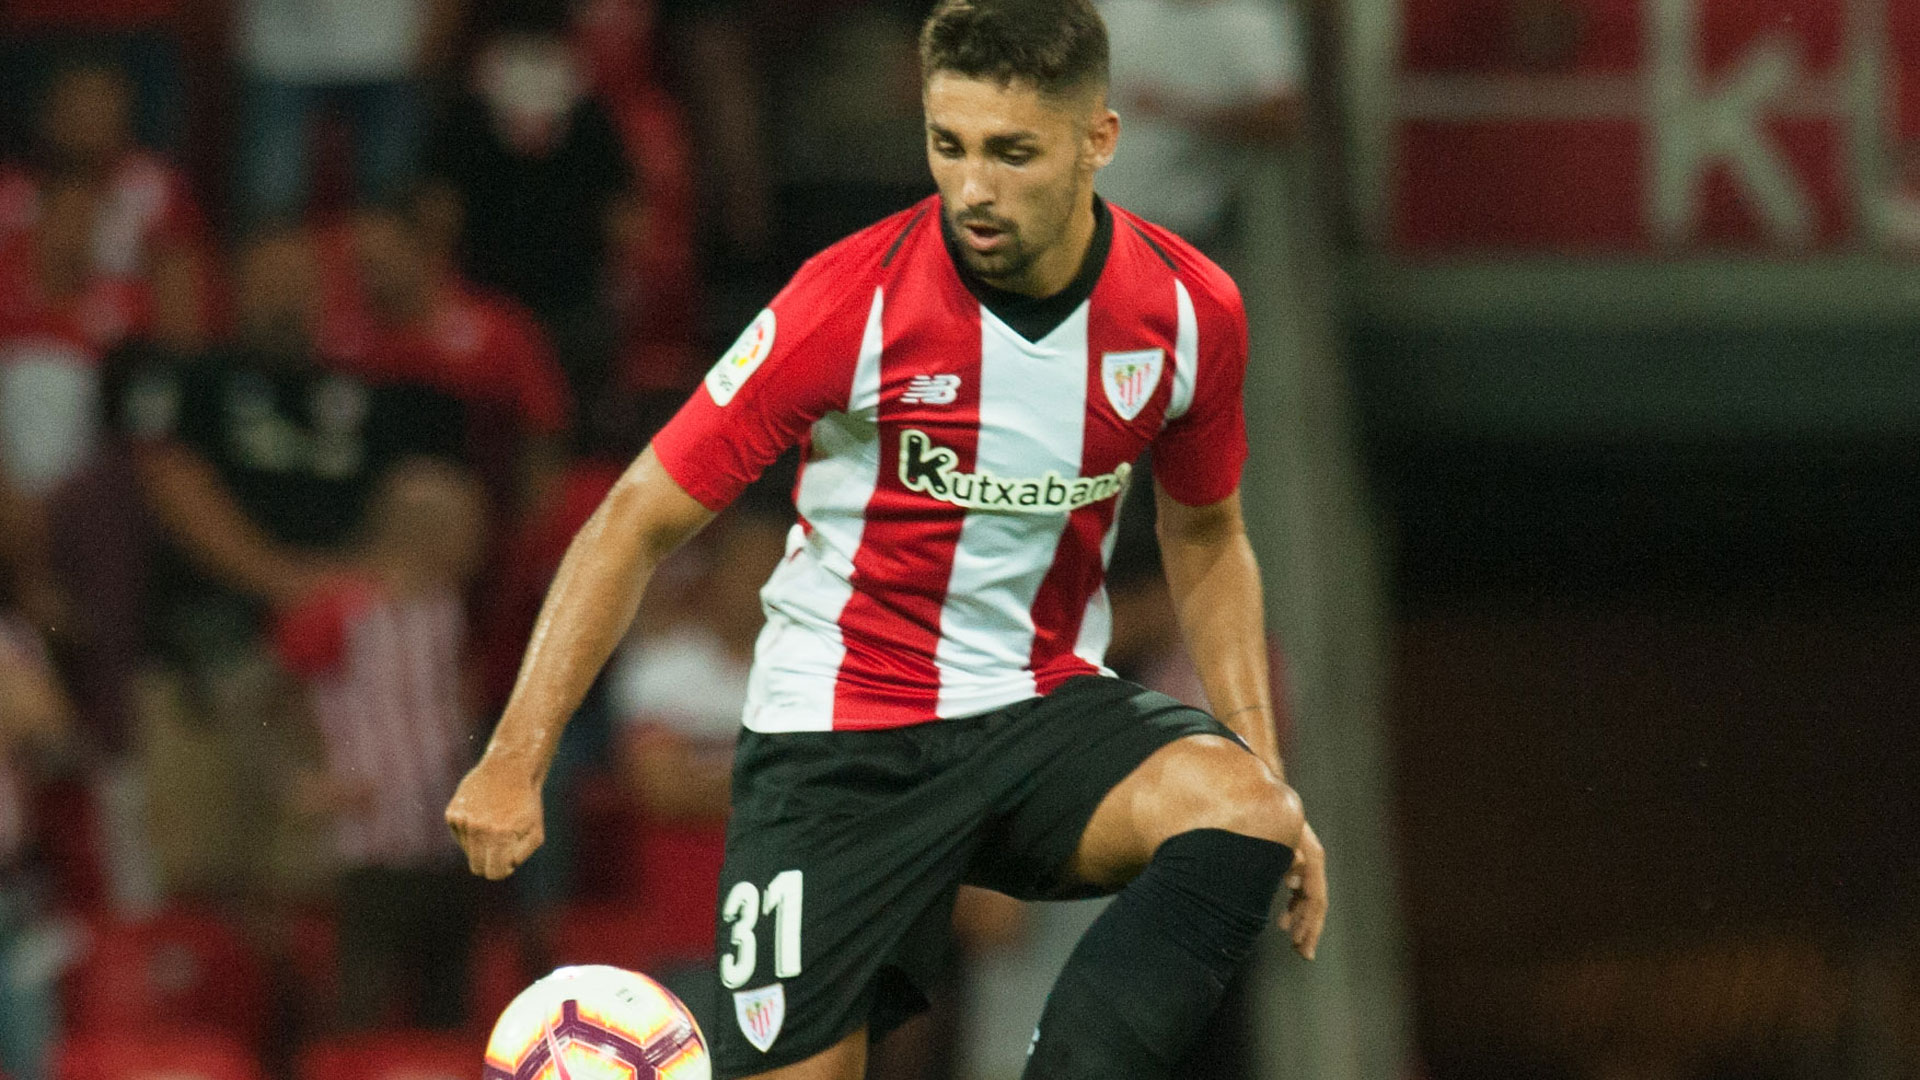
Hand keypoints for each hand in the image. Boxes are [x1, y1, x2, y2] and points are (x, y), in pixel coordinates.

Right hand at [445, 754, 545, 879]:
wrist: (509, 768)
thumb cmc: (526, 803)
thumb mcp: (535, 832)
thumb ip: (520, 856)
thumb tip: (504, 868)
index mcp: (500, 837)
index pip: (493, 874)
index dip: (502, 869)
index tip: (508, 859)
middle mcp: (478, 830)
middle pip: (476, 867)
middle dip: (490, 860)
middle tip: (501, 843)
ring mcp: (462, 821)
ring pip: (468, 851)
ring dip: (481, 843)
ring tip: (494, 822)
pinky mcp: (452, 814)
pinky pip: (460, 836)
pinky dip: (471, 830)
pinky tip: (482, 813)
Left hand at [1278, 819, 1326, 959]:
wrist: (1260, 788)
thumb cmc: (1264, 811)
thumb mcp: (1276, 831)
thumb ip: (1286, 853)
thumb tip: (1296, 877)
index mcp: (1310, 855)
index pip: (1316, 897)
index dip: (1311, 923)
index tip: (1302, 946)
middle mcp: (1311, 859)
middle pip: (1316, 901)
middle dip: (1309, 928)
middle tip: (1302, 953)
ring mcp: (1304, 859)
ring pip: (1308, 897)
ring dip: (1303, 921)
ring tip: (1294, 942)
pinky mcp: (1294, 859)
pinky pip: (1300, 889)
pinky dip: (1294, 908)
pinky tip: (1284, 923)